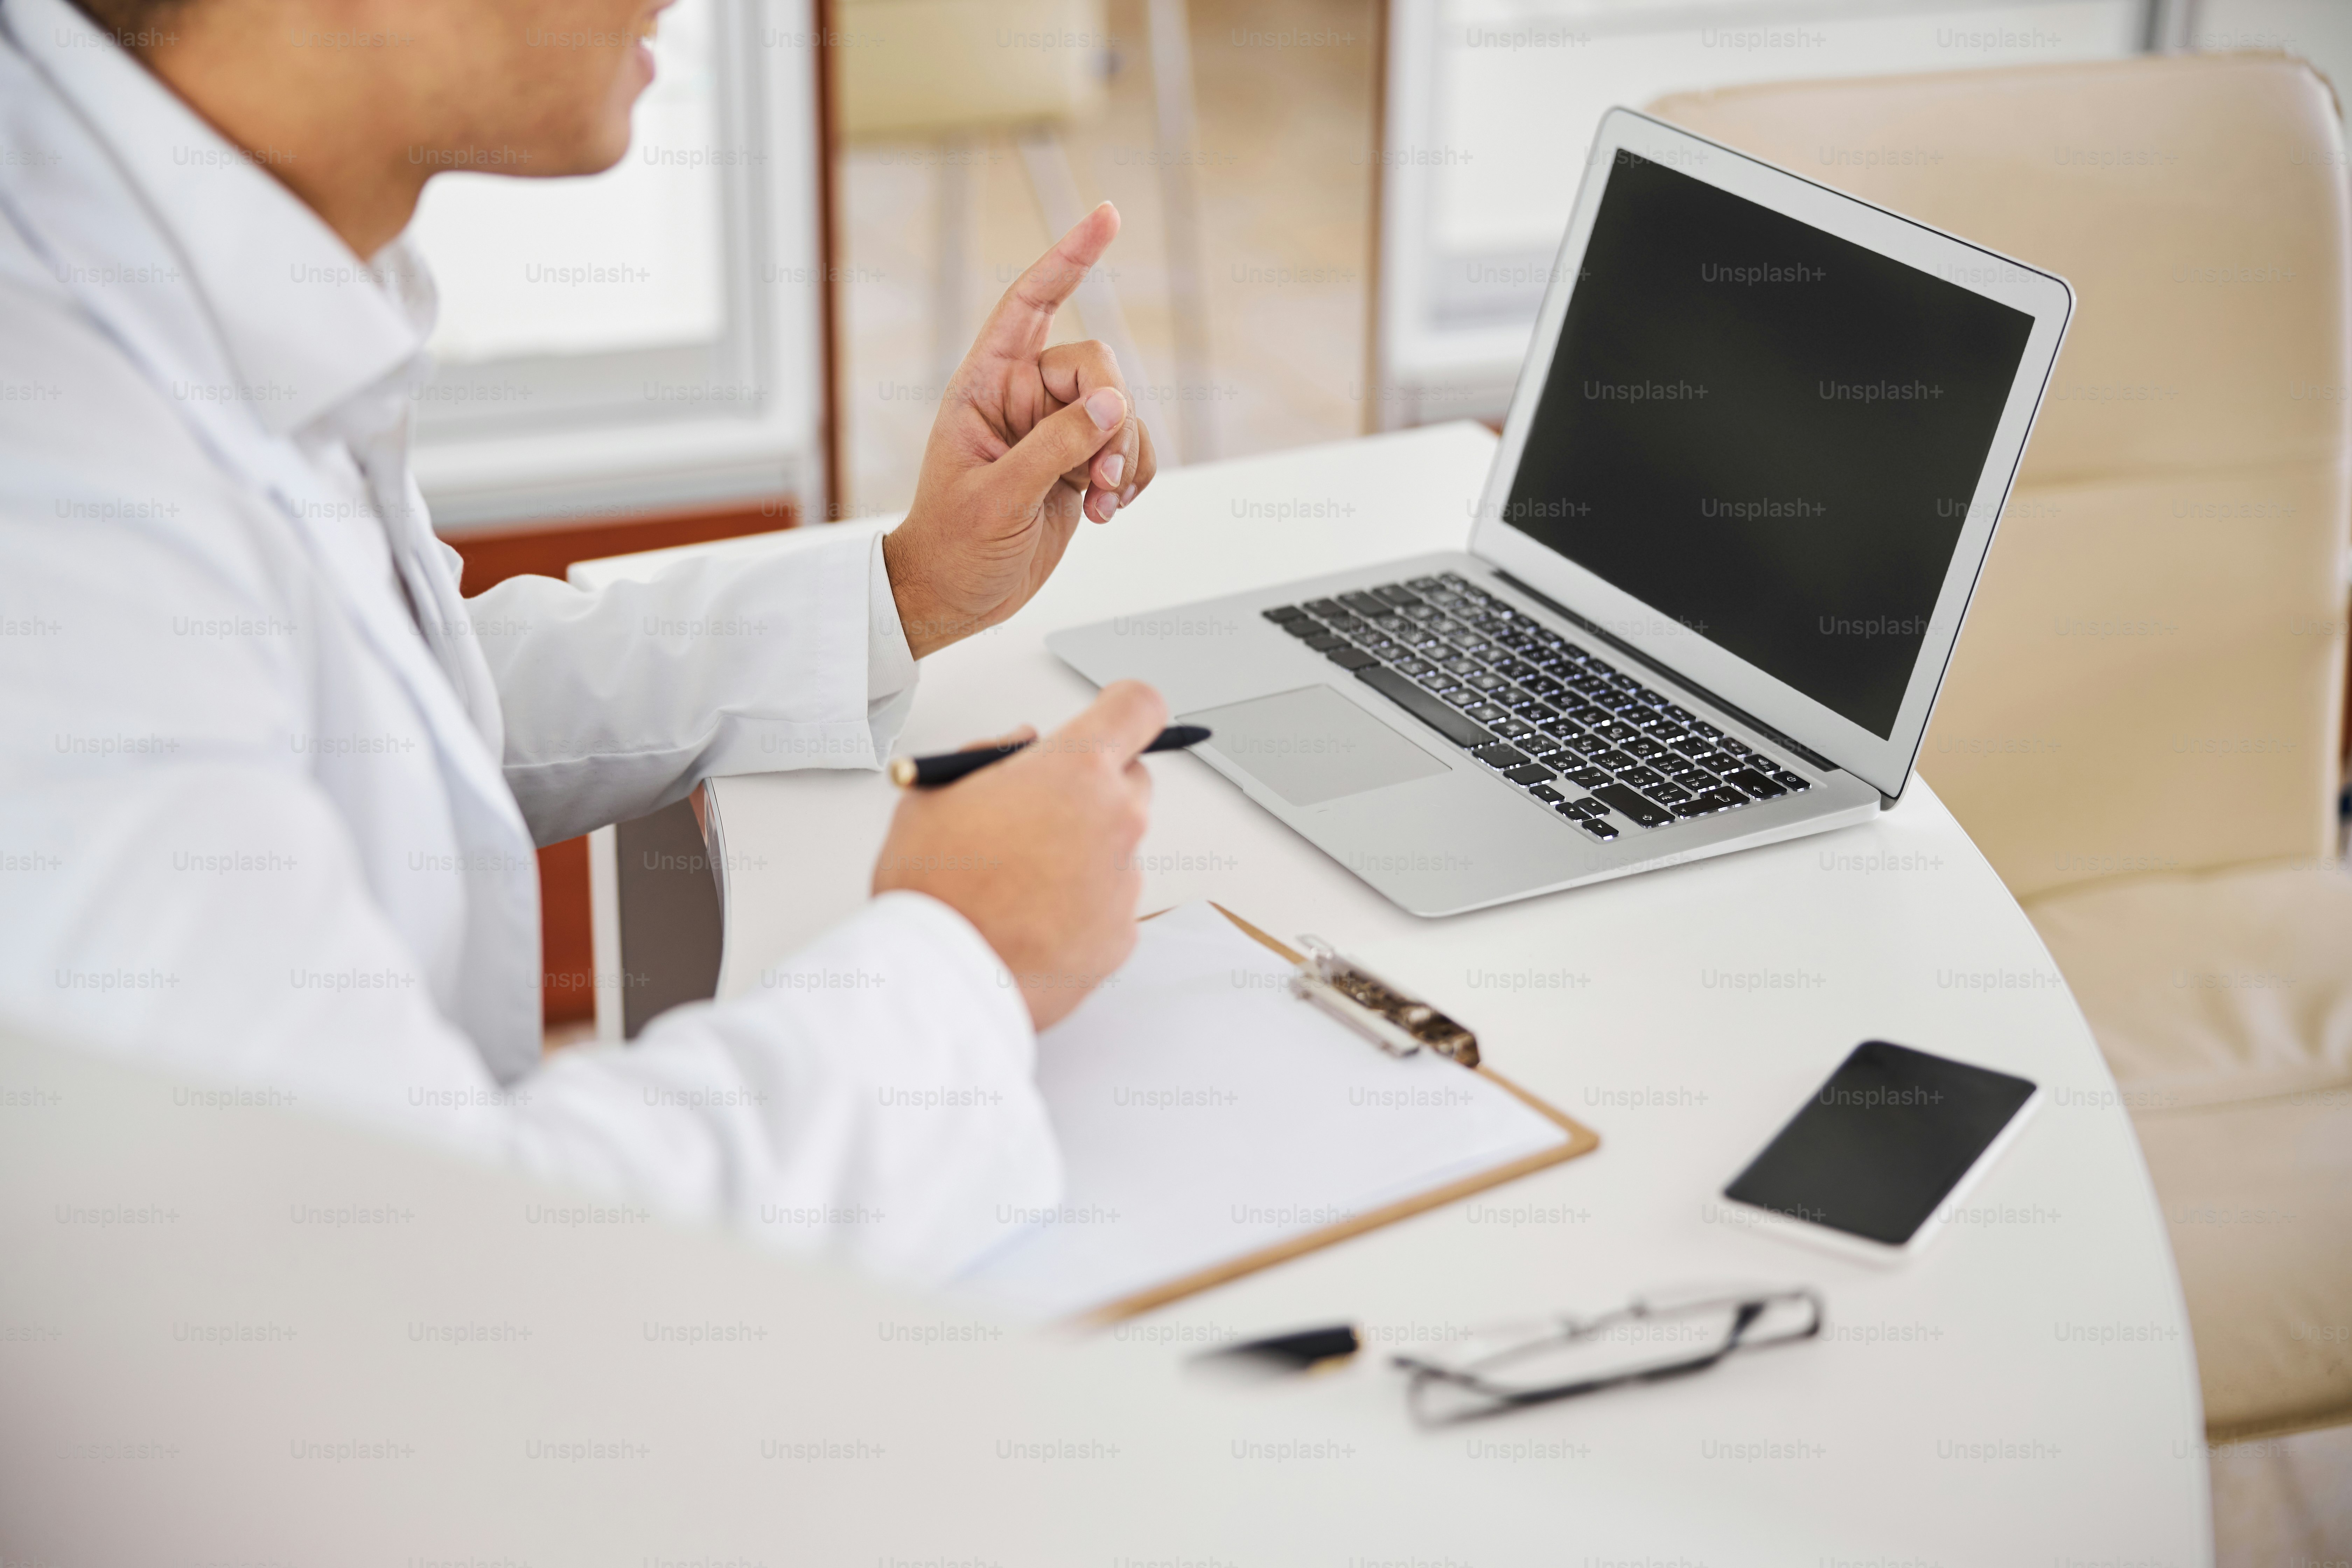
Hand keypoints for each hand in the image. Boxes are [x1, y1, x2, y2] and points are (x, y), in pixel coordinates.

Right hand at [872, 681, 1167, 1029]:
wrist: (939, 979)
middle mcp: (1117, 819)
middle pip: (1131, 780)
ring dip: (1082, 854)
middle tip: (1037, 816)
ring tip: (1018, 884)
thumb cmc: (932, 887)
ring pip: (1118, 849)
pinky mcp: (1123, 936)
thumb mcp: (934, 793)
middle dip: (1093, 788)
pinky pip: (1110, 907)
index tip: (1110, 720)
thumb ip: (989, 754)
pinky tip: (1030, 923)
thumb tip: (1023, 745)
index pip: (1137, 708)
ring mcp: (1126, 882)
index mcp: (1075, 769)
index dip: (1123, 710)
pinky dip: (1080, 910)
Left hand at [882, 203, 1159, 659]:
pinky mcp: (1078, 465)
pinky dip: (1131, 480)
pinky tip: (1102, 513)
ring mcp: (1054, 432)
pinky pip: (1130, 450)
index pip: (1030, 304)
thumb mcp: (1000, 497)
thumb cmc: (953, 547)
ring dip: (1125, 459)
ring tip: (1097, 504)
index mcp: (985, 386)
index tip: (1107, 217)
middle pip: (1098, 368)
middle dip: (1114, 418)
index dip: (1068, 258)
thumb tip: (1113, 407)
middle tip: (1099, 476)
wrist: (955, 598)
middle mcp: (1023, 399)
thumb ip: (1056, 447)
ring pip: (1123, 414)